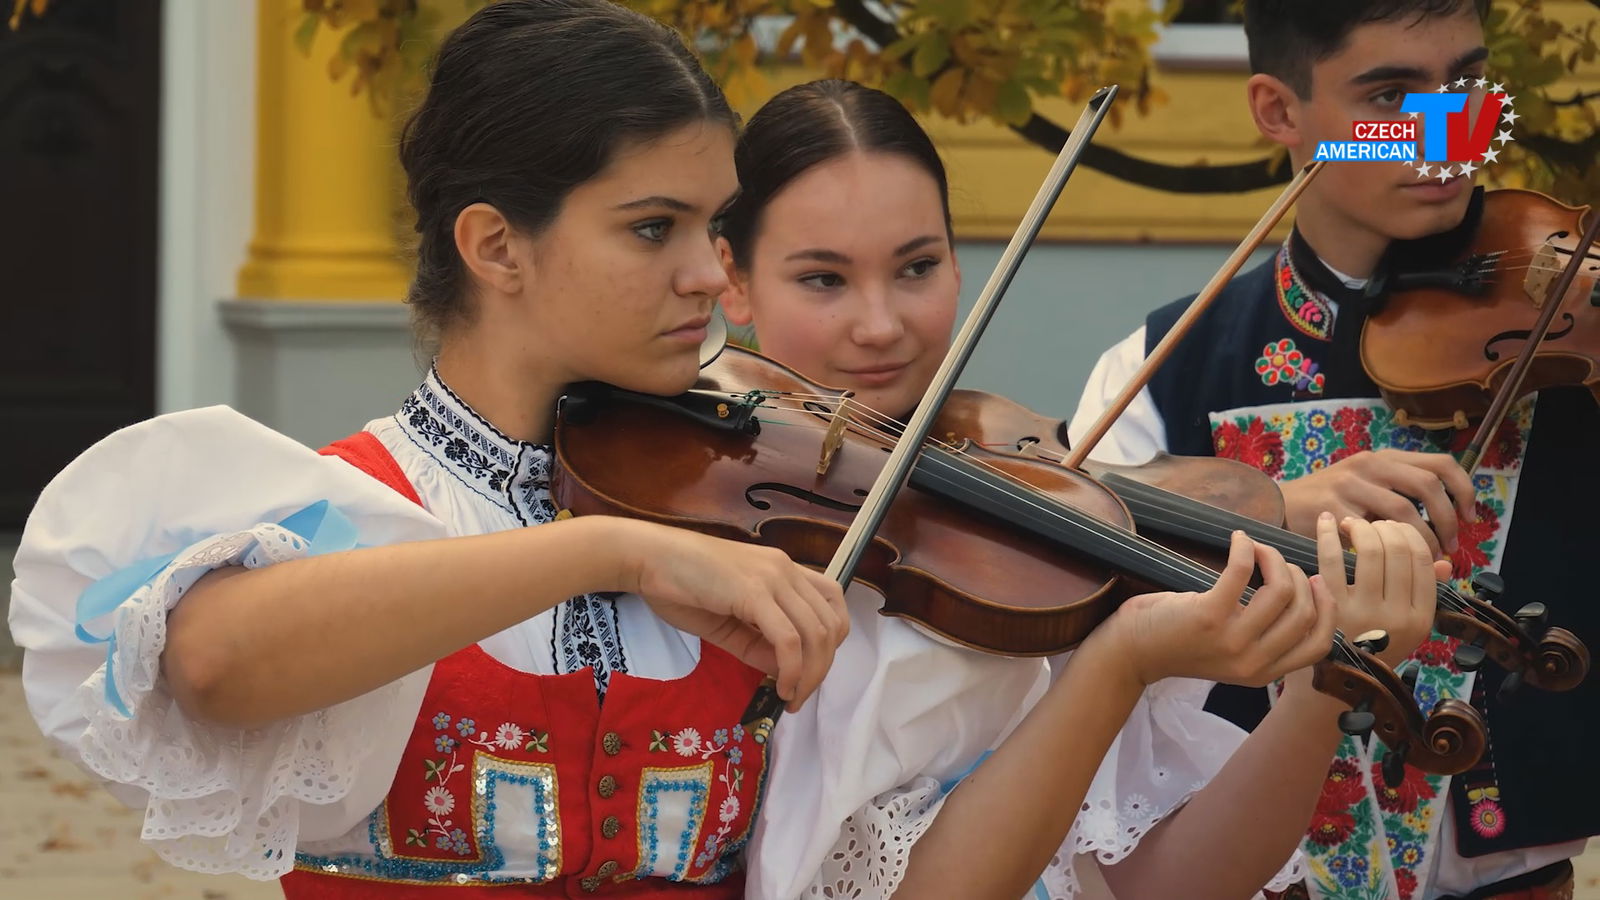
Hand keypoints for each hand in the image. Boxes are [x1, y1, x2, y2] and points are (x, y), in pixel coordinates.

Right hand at [614, 520, 848, 711]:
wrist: (647, 558)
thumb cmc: (680, 586)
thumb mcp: (727, 621)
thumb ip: (758, 644)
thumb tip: (787, 672)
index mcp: (783, 570)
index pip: (832, 605)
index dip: (830, 644)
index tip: (809, 672)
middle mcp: (786, 569)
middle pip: (830, 625)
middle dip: (821, 669)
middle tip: (799, 696)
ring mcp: (772, 578)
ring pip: (816, 634)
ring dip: (810, 675)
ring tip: (791, 697)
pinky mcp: (753, 592)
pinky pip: (788, 639)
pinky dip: (792, 670)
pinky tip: (780, 687)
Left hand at [1105, 531, 1336, 686]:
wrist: (1132, 651)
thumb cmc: (1180, 642)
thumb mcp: (1231, 653)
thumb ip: (1263, 638)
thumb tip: (1298, 593)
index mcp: (1263, 674)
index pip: (1319, 645)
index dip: (1326, 609)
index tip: (1316, 581)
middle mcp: (1253, 663)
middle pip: (1304, 612)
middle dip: (1297, 576)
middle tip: (1276, 561)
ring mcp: (1232, 641)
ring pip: (1281, 591)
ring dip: (1273, 558)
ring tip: (1256, 548)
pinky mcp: (1209, 616)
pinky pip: (1242, 572)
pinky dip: (1245, 548)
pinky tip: (1238, 539)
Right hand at [1278, 449, 1476, 559]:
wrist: (1279, 505)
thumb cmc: (1332, 505)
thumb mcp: (1370, 495)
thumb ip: (1405, 509)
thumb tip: (1450, 551)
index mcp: (1384, 458)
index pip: (1440, 464)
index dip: (1464, 490)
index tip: (1470, 518)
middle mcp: (1368, 464)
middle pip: (1426, 485)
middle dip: (1446, 520)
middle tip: (1450, 547)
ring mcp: (1348, 483)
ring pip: (1403, 510)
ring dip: (1421, 540)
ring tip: (1424, 559)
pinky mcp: (1330, 506)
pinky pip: (1371, 531)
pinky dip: (1386, 549)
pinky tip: (1388, 562)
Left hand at [1315, 513, 1448, 667]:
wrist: (1333, 685)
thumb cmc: (1371, 650)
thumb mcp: (1407, 629)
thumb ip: (1426, 594)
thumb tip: (1444, 561)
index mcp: (1420, 619)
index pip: (1423, 560)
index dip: (1408, 535)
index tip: (1393, 529)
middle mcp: (1396, 616)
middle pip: (1398, 550)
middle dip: (1384, 528)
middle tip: (1371, 526)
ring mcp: (1363, 613)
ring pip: (1370, 550)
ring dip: (1360, 527)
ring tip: (1350, 525)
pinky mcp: (1330, 609)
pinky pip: (1331, 559)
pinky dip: (1328, 535)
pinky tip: (1326, 522)